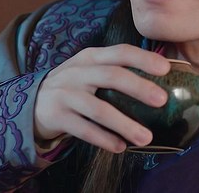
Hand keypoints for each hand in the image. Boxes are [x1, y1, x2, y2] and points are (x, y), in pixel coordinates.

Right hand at [33, 44, 169, 152]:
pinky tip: (121, 147)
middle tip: (162, 100)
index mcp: (91, 57)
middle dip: (139, 87)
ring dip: (125, 124)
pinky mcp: (57, 116)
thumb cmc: (75, 86)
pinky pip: (84, 130)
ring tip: (146, 138)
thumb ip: (116, 69)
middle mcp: (77, 72)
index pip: (120, 52)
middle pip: (111, 76)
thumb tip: (162, 77)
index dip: (143, 58)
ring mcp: (65, 94)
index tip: (165, 69)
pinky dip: (104, 139)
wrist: (33, 102)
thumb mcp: (90, 70)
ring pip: (99, 109)